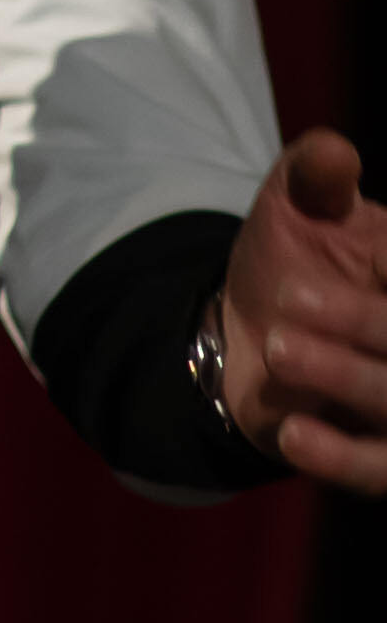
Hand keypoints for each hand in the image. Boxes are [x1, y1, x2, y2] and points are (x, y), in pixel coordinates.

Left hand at [218, 129, 386, 492]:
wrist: (248, 335)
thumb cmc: (292, 259)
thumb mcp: (296, 206)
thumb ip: (315, 176)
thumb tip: (333, 151)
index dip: (383, 264)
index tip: (366, 256)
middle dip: (362, 319)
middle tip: (288, 296)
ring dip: (345, 377)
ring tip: (276, 349)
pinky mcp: (382, 458)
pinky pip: (378, 471)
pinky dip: (341, 458)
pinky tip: (291, 435)